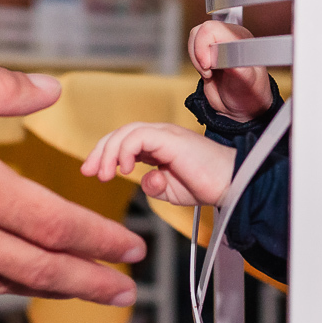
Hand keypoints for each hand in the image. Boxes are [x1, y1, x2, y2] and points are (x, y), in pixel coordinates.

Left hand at [81, 122, 234, 206]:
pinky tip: (124, 169)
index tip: (92, 172)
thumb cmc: (210, 185)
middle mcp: (163, 135)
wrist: (232, 184)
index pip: (126, 140)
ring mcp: (167, 134)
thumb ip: (154, 185)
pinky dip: (125, 151)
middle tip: (89, 172)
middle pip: (122, 132)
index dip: (106, 154)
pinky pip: (138, 137)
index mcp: (162, 145)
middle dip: (100, 151)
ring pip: (127, 132)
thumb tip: (144, 180)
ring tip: (103, 174)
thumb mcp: (172, 190)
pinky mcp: (171, 139)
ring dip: (109, 153)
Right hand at [187, 21, 272, 120]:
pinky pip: (193, 48)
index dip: (204, 46)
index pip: (213, 29)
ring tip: (209, 72)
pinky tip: (208, 72)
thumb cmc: (250, 93)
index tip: (209, 66)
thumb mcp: (247, 80)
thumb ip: (237, 65)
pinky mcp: (208, 52)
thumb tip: (224, 54)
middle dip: (199, 53)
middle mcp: (230, 37)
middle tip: (209, 70)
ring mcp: (218, 44)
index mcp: (241, 38)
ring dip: (196, 57)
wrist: (242, 107)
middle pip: (201, 31)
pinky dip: (195, 61)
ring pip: (194, 37)